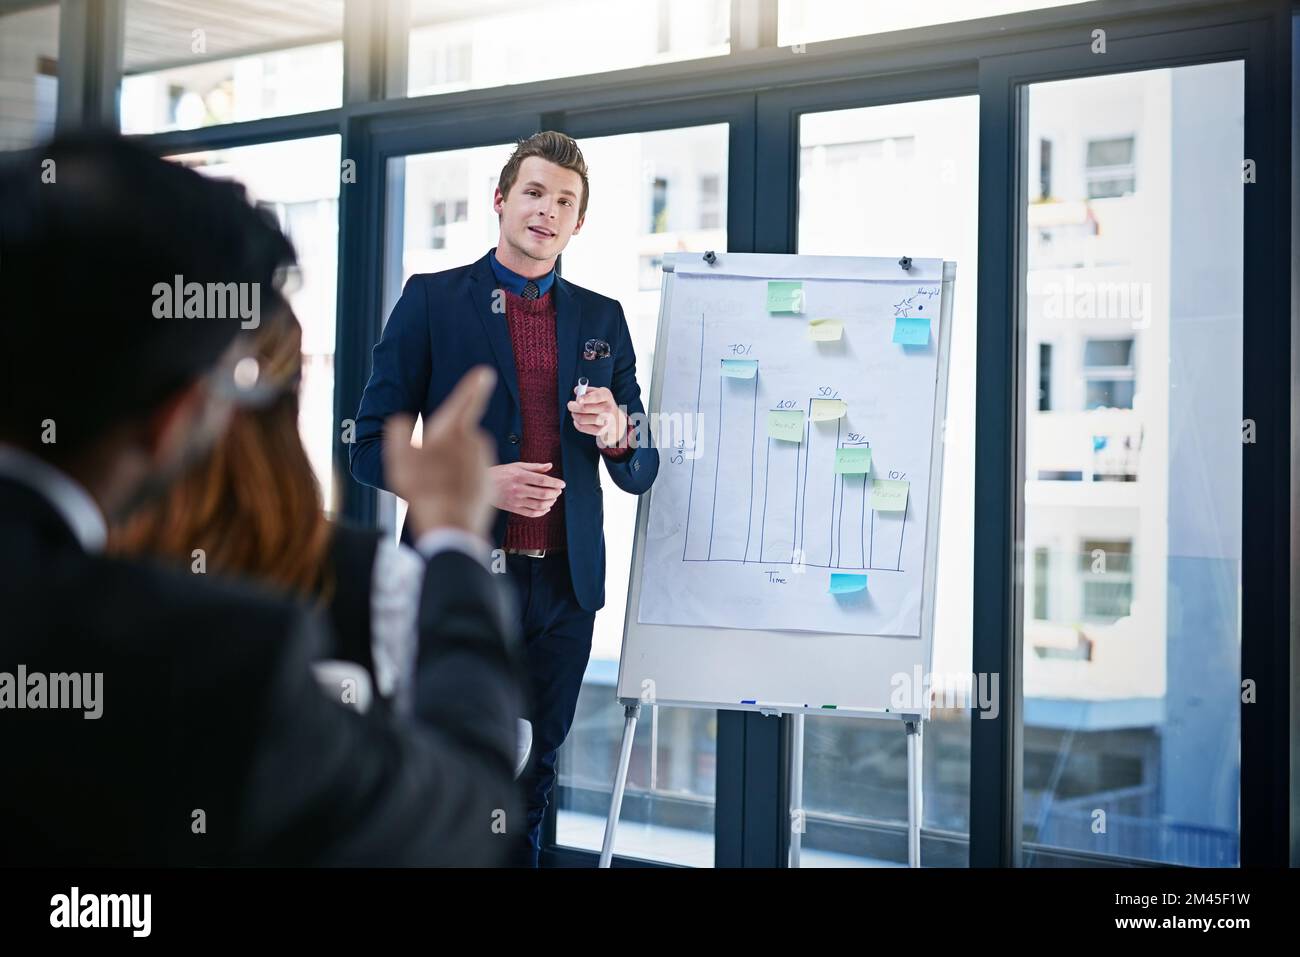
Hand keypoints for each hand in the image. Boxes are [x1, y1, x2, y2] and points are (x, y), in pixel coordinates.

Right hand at [383, 366, 496, 537]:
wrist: (451, 525)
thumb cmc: (423, 488)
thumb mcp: (399, 458)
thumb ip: (398, 432)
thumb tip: (401, 421)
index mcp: (453, 430)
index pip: (467, 400)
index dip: (474, 385)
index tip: (485, 372)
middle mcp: (474, 441)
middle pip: (458, 436)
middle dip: (446, 446)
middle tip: (428, 468)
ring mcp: (484, 462)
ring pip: (465, 456)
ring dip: (453, 465)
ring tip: (437, 484)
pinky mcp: (490, 481)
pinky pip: (472, 475)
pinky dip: (462, 481)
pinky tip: (448, 495)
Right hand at [489, 461, 564, 517]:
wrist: (482, 484)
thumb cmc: (500, 473)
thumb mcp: (517, 466)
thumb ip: (535, 467)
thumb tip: (550, 465)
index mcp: (520, 476)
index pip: (542, 480)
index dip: (555, 482)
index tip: (562, 484)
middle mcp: (518, 488)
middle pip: (543, 493)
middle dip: (555, 493)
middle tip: (558, 491)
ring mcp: (515, 500)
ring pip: (539, 504)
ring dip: (550, 502)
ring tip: (553, 499)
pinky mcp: (513, 508)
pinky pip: (531, 513)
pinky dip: (542, 512)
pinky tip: (546, 508)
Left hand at [566, 386, 626, 448]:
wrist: (616, 419)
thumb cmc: (603, 403)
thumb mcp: (599, 393)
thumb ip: (587, 390)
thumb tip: (577, 390)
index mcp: (606, 396)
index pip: (596, 397)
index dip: (585, 398)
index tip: (578, 400)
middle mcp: (608, 408)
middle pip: (584, 408)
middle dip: (573, 406)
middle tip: (570, 405)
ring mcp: (605, 421)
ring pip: (581, 419)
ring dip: (575, 415)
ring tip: (575, 413)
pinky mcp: (600, 431)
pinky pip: (582, 427)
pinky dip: (576, 423)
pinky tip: (578, 421)